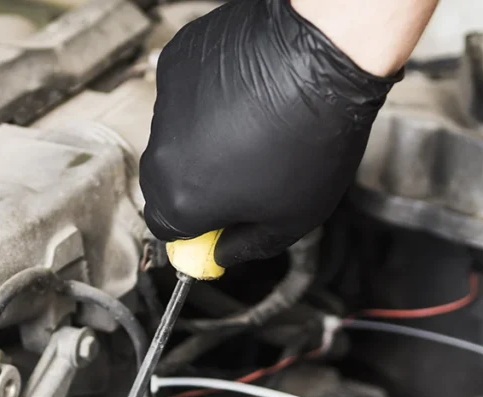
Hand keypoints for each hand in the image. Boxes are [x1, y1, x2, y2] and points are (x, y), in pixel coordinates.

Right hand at [141, 0, 399, 265]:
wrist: (322, 56)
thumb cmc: (312, 137)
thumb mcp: (292, 220)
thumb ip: (247, 247)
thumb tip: (223, 253)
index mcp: (182, 200)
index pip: (164, 230)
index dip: (192, 232)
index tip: (215, 226)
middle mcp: (161, 154)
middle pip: (163, 185)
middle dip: (196, 186)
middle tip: (241, 178)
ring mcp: (166, 105)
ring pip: (174, 138)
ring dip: (201, 141)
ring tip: (253, 129)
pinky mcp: (176, 65)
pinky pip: (184, 96)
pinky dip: (207, 102)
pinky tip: (245, 98)